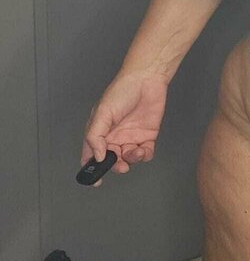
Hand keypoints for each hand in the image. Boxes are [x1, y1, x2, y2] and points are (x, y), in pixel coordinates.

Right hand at [80, 71, 168, 187]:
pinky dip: (145, 155)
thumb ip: (96, 136)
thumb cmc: (121, 91)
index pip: (91, 154)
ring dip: (131, 160)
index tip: (95, 181)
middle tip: (120, 166)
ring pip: (129, 158)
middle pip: (112, 160)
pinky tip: (144, 149)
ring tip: (135, 151)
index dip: (91, 169)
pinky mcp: (147, 135)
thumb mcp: (102, 113)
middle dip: (116, 166)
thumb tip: (97, 157)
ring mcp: (131, 136)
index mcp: (100, 132)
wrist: (146, 79)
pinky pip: (145, 153)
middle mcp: (114, 136)